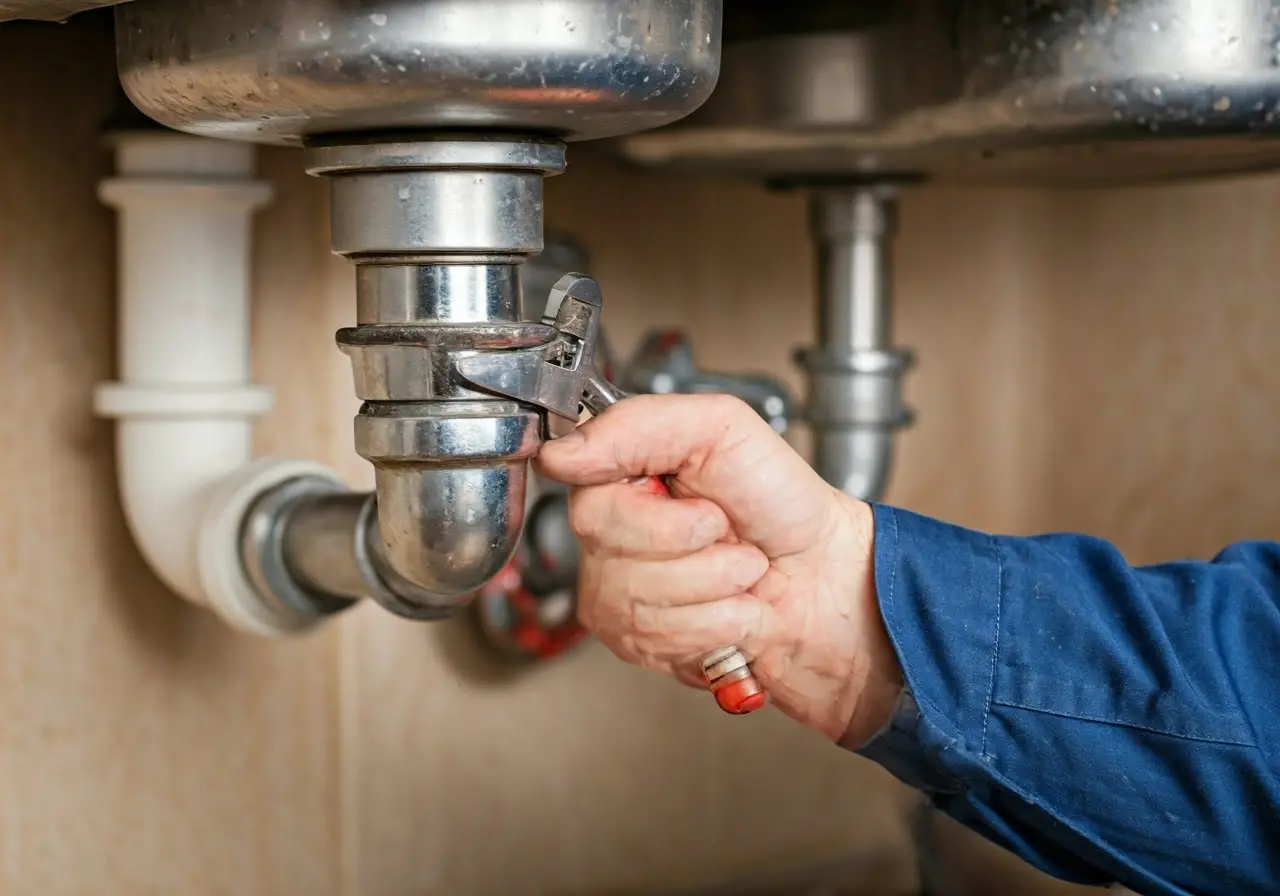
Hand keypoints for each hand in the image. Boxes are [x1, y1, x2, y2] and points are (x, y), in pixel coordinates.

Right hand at [536, 393, 902, 745]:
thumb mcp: (721, 428)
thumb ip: (637, 424)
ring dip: (713, 587)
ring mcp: (617, 590)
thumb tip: (560, 453)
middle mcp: (609, 533)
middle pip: (608, 549)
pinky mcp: (638, 642)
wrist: (825, 577)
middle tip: (727, 532)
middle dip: (693, 544)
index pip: (582, 493)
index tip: (692, 500)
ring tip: (738, 572)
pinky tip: (731, 608)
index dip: (646, 509)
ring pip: (634, 598)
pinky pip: (656, 638)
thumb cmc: (781, 502)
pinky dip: (714, 624)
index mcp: (620, 474)